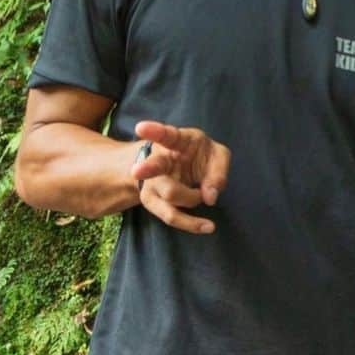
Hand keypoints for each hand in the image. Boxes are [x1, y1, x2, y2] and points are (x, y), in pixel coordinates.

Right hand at [130, 120, 230, 234]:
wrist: (183, 169)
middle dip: (146, 169)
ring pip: (167, 195)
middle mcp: (159, 161)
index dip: (153, 130)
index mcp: (174, 141)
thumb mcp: (216, 155)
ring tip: (208, 202)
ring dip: (191, 199)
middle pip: (153, 166)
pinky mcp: (155, 203)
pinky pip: (172, 215)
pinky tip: (208, 226)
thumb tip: (210, 197)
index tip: (140, 127)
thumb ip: (218, 171)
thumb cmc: (201, 157)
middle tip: (137, 171)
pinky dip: (191, 223)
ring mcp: (153, 183)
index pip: (164, 134)